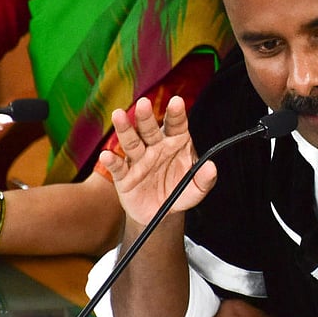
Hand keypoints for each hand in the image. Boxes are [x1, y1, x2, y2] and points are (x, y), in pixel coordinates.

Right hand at [98, 96, 216, 226]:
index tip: (177, 102)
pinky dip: (111, 161)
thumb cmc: (178, 192)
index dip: (176, 113)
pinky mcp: (124, 176)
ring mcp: (138, 160)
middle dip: (146, 116)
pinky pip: (118, 167)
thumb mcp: (195, 190)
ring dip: (125, 129)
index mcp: (175, 143)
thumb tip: (211, 168)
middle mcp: (155, 147)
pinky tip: (106, 155)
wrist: (160, 213)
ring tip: (119, 115)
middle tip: (144, 103)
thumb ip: (204, 180)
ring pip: (131, 142)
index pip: (176, 125)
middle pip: (149, 129)